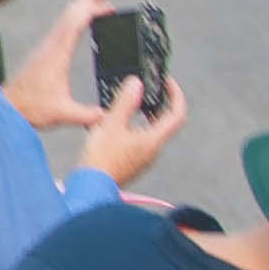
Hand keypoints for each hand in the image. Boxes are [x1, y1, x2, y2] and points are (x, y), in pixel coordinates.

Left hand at [0, 0, 110, 129]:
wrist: (4, 108)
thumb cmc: (28, 108)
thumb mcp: (62, 113)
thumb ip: (88, 114)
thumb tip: (110, 114)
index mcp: (57, 56)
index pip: (75, 26)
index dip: (92, 12)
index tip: (109, 5)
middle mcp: (50, 47)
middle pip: (70, 15)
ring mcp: (46, 49)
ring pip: (65, 19)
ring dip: (80, 4)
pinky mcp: (45, 54)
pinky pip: (62, 28)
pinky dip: (73, 17)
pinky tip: (77, 18)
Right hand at [77, 72, 185, 190]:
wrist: (90, 188)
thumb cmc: (100, 159)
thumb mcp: (111, 125)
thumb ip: (126, 103)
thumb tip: (137, 84)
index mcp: (154, 140)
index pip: (177, 114)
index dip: (176, 95)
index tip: (168, 82)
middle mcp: (154, 149)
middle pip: (166, 122)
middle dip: (161, 103)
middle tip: (151, 89)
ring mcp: (144, 157)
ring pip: (152, 131)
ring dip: (147, 114)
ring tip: (133, 101)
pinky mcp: (133, 162)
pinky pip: (141, 139)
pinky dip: (136, 125)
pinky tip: (119, 121)